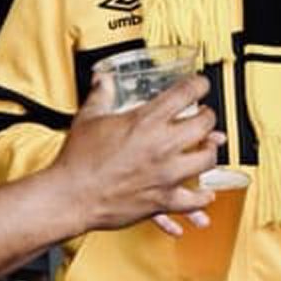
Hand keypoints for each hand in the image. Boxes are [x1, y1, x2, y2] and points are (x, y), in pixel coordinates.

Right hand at [51, 73, 222, 233]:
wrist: (70, 196)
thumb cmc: (78, 160)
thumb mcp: (89, 118)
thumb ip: (101, 94)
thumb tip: (102, 80)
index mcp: (146, 121)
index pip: (186, 93)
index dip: (199, 84)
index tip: (200, 85)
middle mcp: (161, 145)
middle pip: (204, 124)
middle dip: (208, 116)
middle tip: (205, 116)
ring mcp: (165, 174)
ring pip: (207, 160)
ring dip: (210, 152)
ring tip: (207, 149)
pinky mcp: (161, 200)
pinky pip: (193, 200)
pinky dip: (202, 199)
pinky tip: (205, 195)